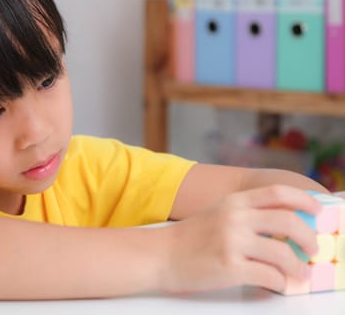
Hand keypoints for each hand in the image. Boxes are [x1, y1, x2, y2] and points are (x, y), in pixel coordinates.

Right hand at [157, 185, 320, 293]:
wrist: (160, 255)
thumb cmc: (189, 237)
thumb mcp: (217, 213)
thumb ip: (246, 213)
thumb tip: (284, 223)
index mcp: (233, 202)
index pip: (278, 193)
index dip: (304, 200)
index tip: (318, 212)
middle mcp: (235, 218)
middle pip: (288, 221)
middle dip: (309, 238)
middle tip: (312, 250)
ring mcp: (232, 242)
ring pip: (283, 253)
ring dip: (298, 267)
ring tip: (299, 274)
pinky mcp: (229, 267)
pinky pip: (269, 276)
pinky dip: (280, 283)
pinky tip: (277, 284)